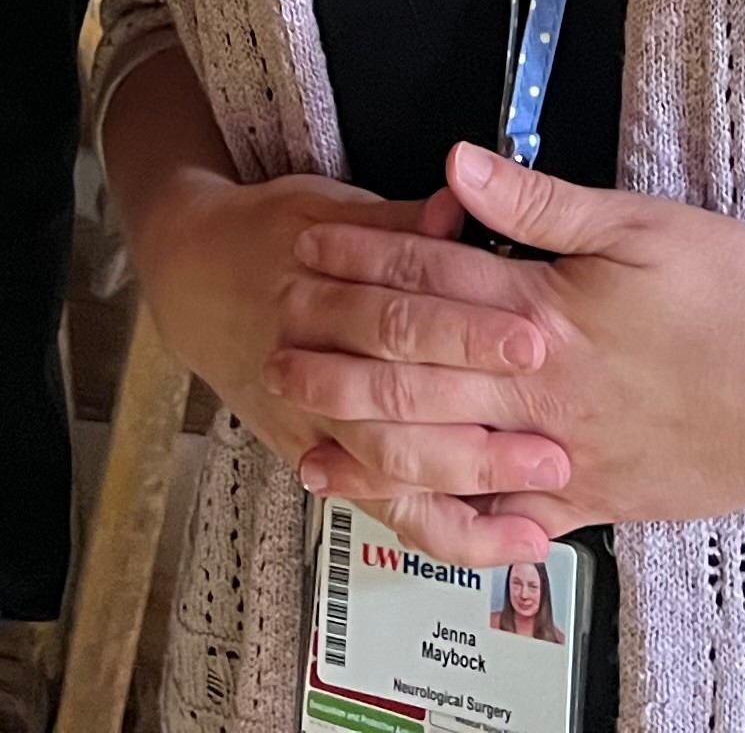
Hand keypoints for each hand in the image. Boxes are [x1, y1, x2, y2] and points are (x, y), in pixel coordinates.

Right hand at [131, 162, 571, 514]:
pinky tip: (499, 539)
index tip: (534, 339)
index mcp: (319, 289)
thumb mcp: (328, 205)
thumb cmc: (271, 235)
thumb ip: (398, 221)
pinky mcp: (318, 460)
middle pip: (399, 401)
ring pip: (389, 467)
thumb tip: (456, 209)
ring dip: (467, 486)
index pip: (400, 313)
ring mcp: (313, 421)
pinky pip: (382, 508)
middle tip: (552, 443)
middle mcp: (312, 363)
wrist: (193, 284)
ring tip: (538, 499)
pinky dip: (442, 531)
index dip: (468, 330)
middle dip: (479, 426)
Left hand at [270, 143, 744, 547]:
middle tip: (274, 342)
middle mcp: (536, 389)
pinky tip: (402, 514)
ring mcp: (558, 452)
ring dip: (366, 441)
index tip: (308, 244)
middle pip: (412, 368)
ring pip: (439, 453)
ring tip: (307, 430)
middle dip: (337, 353)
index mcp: (544, 309)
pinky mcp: (589, 501)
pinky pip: (498, 518)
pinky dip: (442, 517)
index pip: (430, 276)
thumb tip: (458, 165)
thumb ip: (541, 204)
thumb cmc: (738, 301)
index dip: (362, 257)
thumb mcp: (644, 225)